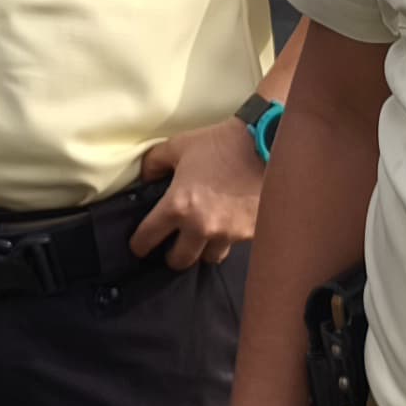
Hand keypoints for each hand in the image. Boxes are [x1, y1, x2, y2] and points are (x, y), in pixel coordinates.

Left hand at [128, 118, 266, 268]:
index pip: (147, 239)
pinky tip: (229, 223)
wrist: (266, 144)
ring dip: (204, 249)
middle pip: (180, 261)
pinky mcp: (251, 233)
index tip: (139, 245)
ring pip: (209, 257)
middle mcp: (202, 227)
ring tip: (205, 234)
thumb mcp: (179, 145)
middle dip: (173, 255)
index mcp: (178, 207)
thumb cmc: (220, 143)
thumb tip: (145, 180)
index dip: (139, 244)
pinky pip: (234, 244)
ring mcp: (229, 233)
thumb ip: (154, 163)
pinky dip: (228, 237)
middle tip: (174, 244)